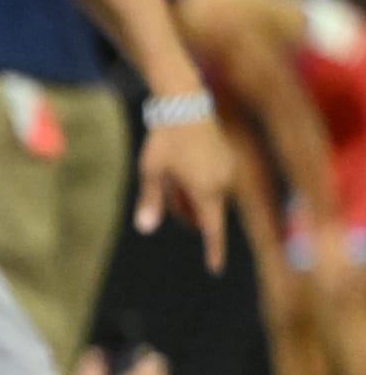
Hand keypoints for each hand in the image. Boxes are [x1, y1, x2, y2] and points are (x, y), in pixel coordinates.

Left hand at [137, 114, 232, 271]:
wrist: (184, 106)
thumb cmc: (165, 142)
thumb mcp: (152, 173)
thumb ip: (151, 202)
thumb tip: (145, 229)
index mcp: (207, 190)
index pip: (212, 229)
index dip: (213, 251)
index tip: (215, 268)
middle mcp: (224, 183)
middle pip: (205, 213)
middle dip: (186, 211)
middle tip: (167, 187)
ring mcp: (229, 171)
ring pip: (209, 198)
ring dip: (192, 196)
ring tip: (175, 173)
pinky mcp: (229, 160)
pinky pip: (214, 182)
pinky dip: (200, 184)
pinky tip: (185, 164)